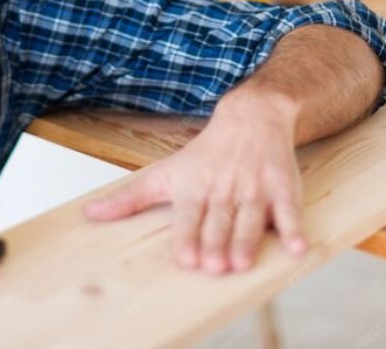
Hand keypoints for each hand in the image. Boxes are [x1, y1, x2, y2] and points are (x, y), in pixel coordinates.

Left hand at [82, 90, 306, 273]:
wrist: (250, 117)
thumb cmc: (204, 154)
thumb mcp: (164, 173)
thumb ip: (128, 199)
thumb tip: (89, 215)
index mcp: (194, 187)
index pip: (189, 216)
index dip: (188, 237)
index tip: (186, 258)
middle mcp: (223, 189)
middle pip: (219, 221)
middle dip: (216, 244)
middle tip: (214, 267)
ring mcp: (254, 188)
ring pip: (250, 218)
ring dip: (247, 240)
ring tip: (243, 263)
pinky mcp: (282, 187)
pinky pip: (289, 209)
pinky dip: (293, 228)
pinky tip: (297, 247)